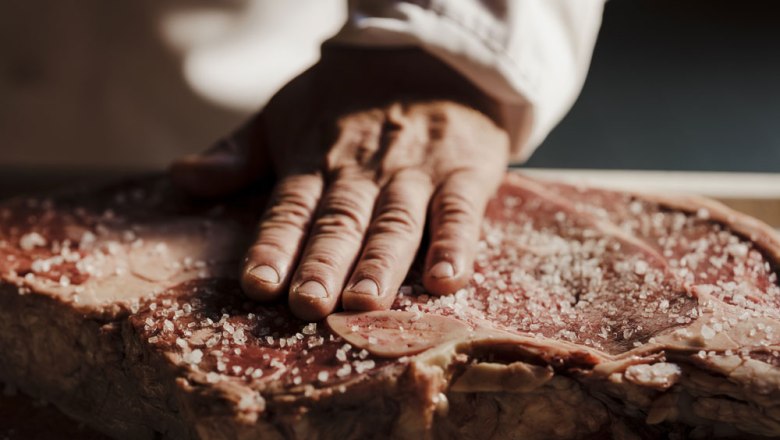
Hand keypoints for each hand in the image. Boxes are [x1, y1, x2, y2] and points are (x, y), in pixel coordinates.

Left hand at [172, 47, 508, 320]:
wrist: (431, 52)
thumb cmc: (350, 93)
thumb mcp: (285, 111)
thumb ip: (237, 152)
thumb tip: (181, 178)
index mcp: (315, 160)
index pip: (289, 209)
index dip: (274, 247)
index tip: (258, 285)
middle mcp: (363, 171)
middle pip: (340, 223)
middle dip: (322, 264)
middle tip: (308, 304)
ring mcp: (416, 173)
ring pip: (395, 223)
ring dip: (380, 263)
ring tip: (364, 302)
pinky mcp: (463, 173)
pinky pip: (460, 213)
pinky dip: (454, 245)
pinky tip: (445, 279)